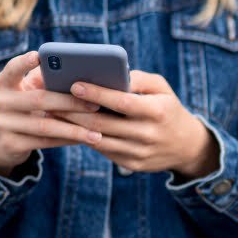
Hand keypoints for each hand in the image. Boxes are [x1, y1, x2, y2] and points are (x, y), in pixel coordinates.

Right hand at [0, 51, 103, 176]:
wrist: (4, 141)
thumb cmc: (27, 108)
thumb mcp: (29, 92)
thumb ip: (45, 80)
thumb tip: (80, 69)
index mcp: (5, 84)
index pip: (12, 69)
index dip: (23, 62)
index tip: (38, 55)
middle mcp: (0, 102)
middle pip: (39, 100)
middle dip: (70, 103)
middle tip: (96, 105)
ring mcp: (4, 124)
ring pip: (45, 126)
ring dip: (74, 129)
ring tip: (97, 133)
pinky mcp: (11, 144)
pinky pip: (45, 142)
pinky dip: (68, 141)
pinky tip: (86, 140)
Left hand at [54, 71, 219, 177]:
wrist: (186, 145)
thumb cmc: (168, 108)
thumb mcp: (161, 88)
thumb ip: (138, 79)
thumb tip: (110, 73)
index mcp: (157, 112)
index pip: (122, 102)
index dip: (97, 94)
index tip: (74, 84)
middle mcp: (149, 134)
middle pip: (103, 124)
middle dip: (74, 112)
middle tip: (51, 100)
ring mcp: (140, 153)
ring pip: (99, 140)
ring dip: (73, 127)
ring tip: (54, 114)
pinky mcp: (133, 165)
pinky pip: (104, 151)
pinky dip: (85, 138)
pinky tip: (70, 128)